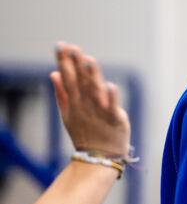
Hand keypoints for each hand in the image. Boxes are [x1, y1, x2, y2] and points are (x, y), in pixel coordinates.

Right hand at [49, 42, 130, 157]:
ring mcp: (100, 112)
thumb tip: (53, 73)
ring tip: (89, 60)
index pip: (68, 78)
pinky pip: (112, 108)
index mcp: (74, 102)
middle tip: (71, 47)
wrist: (99, 158)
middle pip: (79, 82)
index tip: (61, 45)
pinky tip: (111, 86)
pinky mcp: (115, 119)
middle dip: (75, 64)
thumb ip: (62, 93)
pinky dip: (112, 98)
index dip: (64, 62)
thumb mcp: (68, 113)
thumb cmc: (85, 133)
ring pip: (95, 91)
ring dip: (92, 76)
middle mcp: (85, 105)